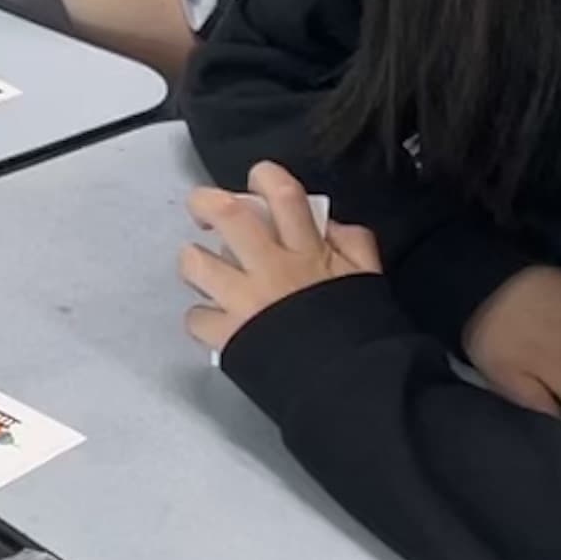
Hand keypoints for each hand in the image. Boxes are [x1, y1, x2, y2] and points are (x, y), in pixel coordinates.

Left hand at [180, 164, 378, 350]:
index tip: (256, 182)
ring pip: (195, 262)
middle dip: (205, 202)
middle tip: (203, 210)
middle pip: (227, 214)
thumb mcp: (368, 277)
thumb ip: (352, 242)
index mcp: (307, 251)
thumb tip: (328, 222)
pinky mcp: (229, 335)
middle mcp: (271, 269)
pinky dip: (202, 318)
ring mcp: (245, 301)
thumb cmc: (362, 331)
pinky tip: (217, 321)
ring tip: (201, 267)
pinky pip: (196, 317)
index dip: (264, 176)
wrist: (352, 384)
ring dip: (192, 260)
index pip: (282, 194)